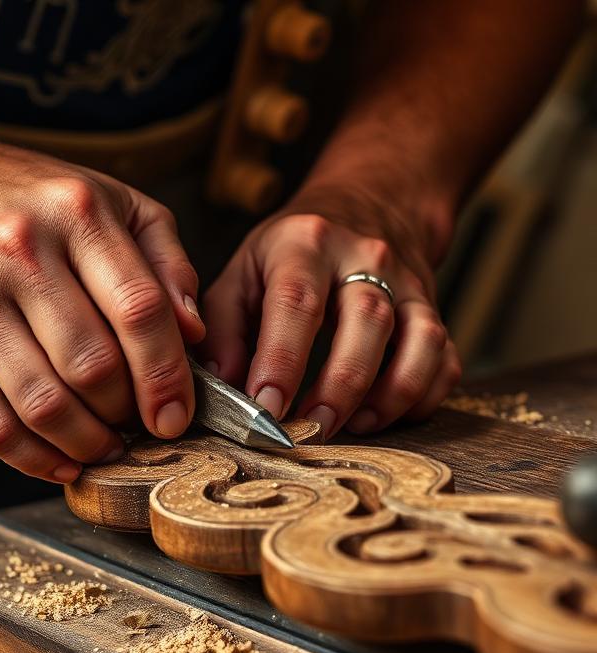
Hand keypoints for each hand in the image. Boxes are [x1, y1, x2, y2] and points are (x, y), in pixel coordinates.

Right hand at [0, 132, 203, 481]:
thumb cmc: (33, 203)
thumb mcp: (116, 203)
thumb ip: (167, 264)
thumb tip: (193, 333)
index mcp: (76, 214)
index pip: (138, 311)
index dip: (166, 375)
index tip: (177, 414)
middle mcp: (20, 255)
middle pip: (93, 366)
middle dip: (128, 412)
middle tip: (141, 422)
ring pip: (45, 405)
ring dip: (88, 442)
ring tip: (108, 444)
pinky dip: (34, 459)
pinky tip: (63, 460)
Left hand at [199, 188, 460, 439]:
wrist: (366, 205)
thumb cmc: (291, 254)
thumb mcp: (243, 271)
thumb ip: (224, 327)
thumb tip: (225, 385)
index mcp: (306, 243)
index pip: (297, 301)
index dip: (282, 359)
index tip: (267, 407)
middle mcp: (365, 256)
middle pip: (367, 320)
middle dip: (340, 385)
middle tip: (311, 429)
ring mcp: (408, 282)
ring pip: (421, 339)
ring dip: (392, 394)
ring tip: (353, 426)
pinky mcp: (434, 308)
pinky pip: (445, 359)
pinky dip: (423, 397)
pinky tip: (385, 414)